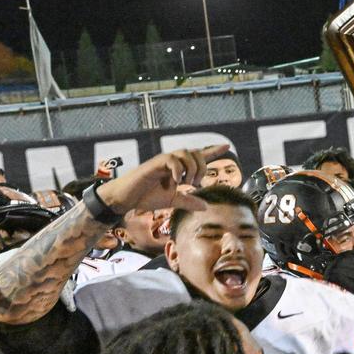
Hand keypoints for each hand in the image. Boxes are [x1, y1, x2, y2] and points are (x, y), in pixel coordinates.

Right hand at [97, 145, 227, 214]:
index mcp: (179, 169)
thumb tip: (205, 206)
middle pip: (195, 152)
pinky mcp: (154, 164)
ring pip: (185, 153)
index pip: (198, 156)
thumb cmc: (146, 197)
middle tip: (195, 184)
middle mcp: (173, 161)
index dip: (213, 151)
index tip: (227, 146)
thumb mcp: (172, 201)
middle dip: (202, 167)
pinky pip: (172, 160)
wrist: (126, 198)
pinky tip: (176, 182)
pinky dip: (178, 170)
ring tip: (187, 183)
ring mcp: (163, 161)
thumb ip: (188, 201)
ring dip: (191, 169)